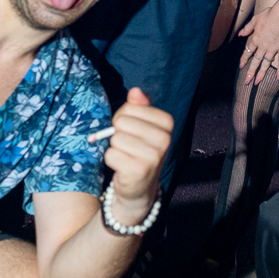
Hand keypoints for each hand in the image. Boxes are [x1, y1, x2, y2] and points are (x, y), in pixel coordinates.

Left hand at [100, 88, 173, 223]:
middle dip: (118, 133)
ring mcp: (153, 156)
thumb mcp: (141, 124)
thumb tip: (135, 91)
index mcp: (167, 122)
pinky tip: (122, 166)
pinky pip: (111, 154)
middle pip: (121, 122)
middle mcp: (164, 138)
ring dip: (115, 148)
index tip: (133, 131)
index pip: (130, 108)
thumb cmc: (138, 149)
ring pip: (115, 138)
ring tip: (127, 156)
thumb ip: (138, 106)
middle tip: (128, 145)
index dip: (124, 118)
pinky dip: (112, 160)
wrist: (139, 186)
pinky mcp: (139, 170)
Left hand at [239, 2, 278, 83]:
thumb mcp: (255, 19)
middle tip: (247, 81)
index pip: (248, 51)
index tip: (241, 66)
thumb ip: (247, 28)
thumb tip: (240, 34)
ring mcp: (273, 49)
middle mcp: (263, 46)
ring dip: (261, 73)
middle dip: (251, 71)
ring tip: (258, 82)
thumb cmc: (269, 15)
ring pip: (266, 64)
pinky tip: (278, 77)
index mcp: (256, 39)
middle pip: (256, 61)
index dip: (244, 59)